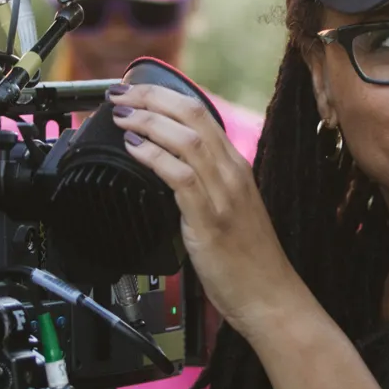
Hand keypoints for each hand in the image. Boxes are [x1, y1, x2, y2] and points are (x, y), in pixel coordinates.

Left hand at [107, 82, 307, 340]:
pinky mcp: (211, 219)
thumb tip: (164, 168)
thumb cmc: (246, 260)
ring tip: (121, 116)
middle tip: (119, 93)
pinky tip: (135, 148)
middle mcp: (232, 172)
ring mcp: (224, 194)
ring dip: (147, 121)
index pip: (200, 112)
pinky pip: (180, 176)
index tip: (135, 90)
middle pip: (191, 115)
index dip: (163, 95)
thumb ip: (201, 185)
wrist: (270, 297)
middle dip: (150, 97)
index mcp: (236, 166)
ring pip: (185, 138)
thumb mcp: (225, 209)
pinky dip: (154, 156)